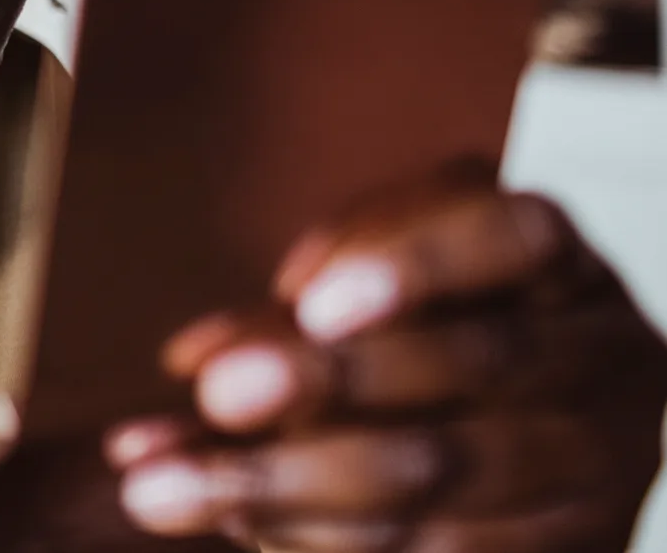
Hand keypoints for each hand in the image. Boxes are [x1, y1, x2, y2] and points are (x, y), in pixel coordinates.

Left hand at [109, 170, 666, 552]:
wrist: (548, 427)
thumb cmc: (437, 319)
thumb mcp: (386, 268)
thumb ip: (299, 300)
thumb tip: (195, 361)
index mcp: (560, 268)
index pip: (517, 237)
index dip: (420, 264)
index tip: (311, 301)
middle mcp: (599, 363)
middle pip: (474, 365)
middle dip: (331, 382)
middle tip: (214, 393)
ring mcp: (593, 471)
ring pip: (444, 477)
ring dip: (287, 484)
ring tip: (159, 487)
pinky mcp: (564, 551)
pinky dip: (317, 539)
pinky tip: (231, 520)